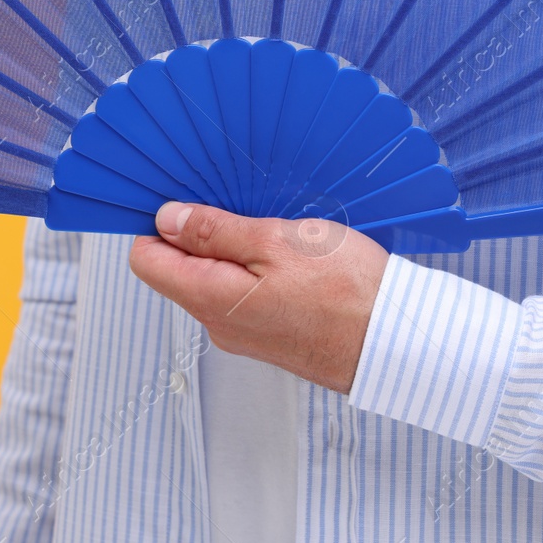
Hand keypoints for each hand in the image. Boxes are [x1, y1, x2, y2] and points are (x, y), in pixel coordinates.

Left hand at [128, 201, 388, 393]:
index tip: (183, 200)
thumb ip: (215, 232)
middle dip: (200, 234)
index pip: (146, 260)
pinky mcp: (269, 334)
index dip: (157, 225)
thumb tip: (167, 220)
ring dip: (234, 250)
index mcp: (209, 298)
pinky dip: (256, 270)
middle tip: (242, 208)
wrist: (396, 342)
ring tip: (275, 232)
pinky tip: (290, 256)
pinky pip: (243, 294)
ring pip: (215, 280)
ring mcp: (243, 332)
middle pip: (179, 269)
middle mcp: (217, 323)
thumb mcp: (276, 242)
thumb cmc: (346, 292)